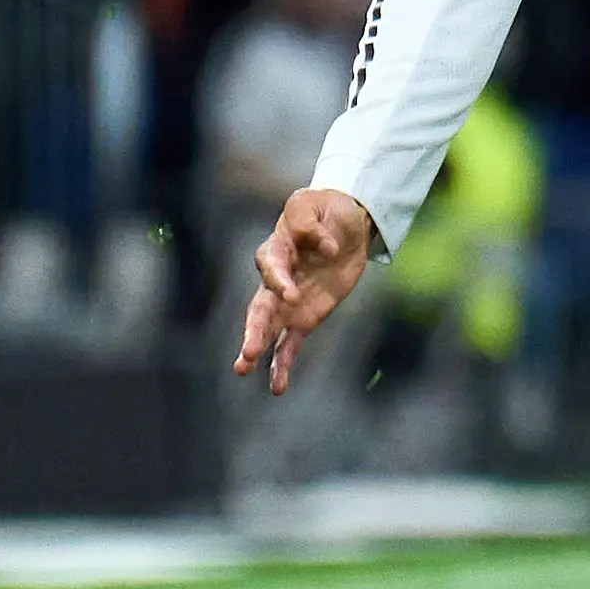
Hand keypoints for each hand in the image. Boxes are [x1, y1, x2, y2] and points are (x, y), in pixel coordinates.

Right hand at [232, 189, 375, 394]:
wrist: (345, 224)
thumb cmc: (326, 210)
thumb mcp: (315, 203)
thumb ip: (309, 221)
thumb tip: (324, 250)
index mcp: (277, 250)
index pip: (270, 267)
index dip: (279, 281)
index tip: (292, 295)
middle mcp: (276, 281)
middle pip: (260, 306)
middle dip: (254, 330)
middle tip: (249, 351)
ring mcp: (288, 303)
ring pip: (268, 329)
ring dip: (258, 349)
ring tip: (245, 368)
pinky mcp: (304, 318)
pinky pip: (290, 344)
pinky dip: (283, 363)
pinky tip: (278, 386)